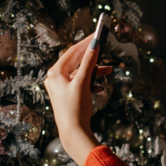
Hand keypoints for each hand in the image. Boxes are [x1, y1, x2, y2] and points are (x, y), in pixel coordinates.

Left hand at [44, 34, 112, 165]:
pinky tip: (100, 87)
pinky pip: (81, 83)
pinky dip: (91, 82)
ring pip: (81, 72)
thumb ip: (89, 63)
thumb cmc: (75, 108)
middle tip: (104, 47)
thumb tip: (94, 45)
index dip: (86, 42)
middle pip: (77, 61)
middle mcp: (56, 78)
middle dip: (93, 57)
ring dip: (95, 70)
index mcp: (55, 73)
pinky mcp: (68, 95)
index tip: (98, 34)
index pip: (72, 51)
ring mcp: (62, 87)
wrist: (74, 132)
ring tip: (110, 70)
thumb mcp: (83, 83)